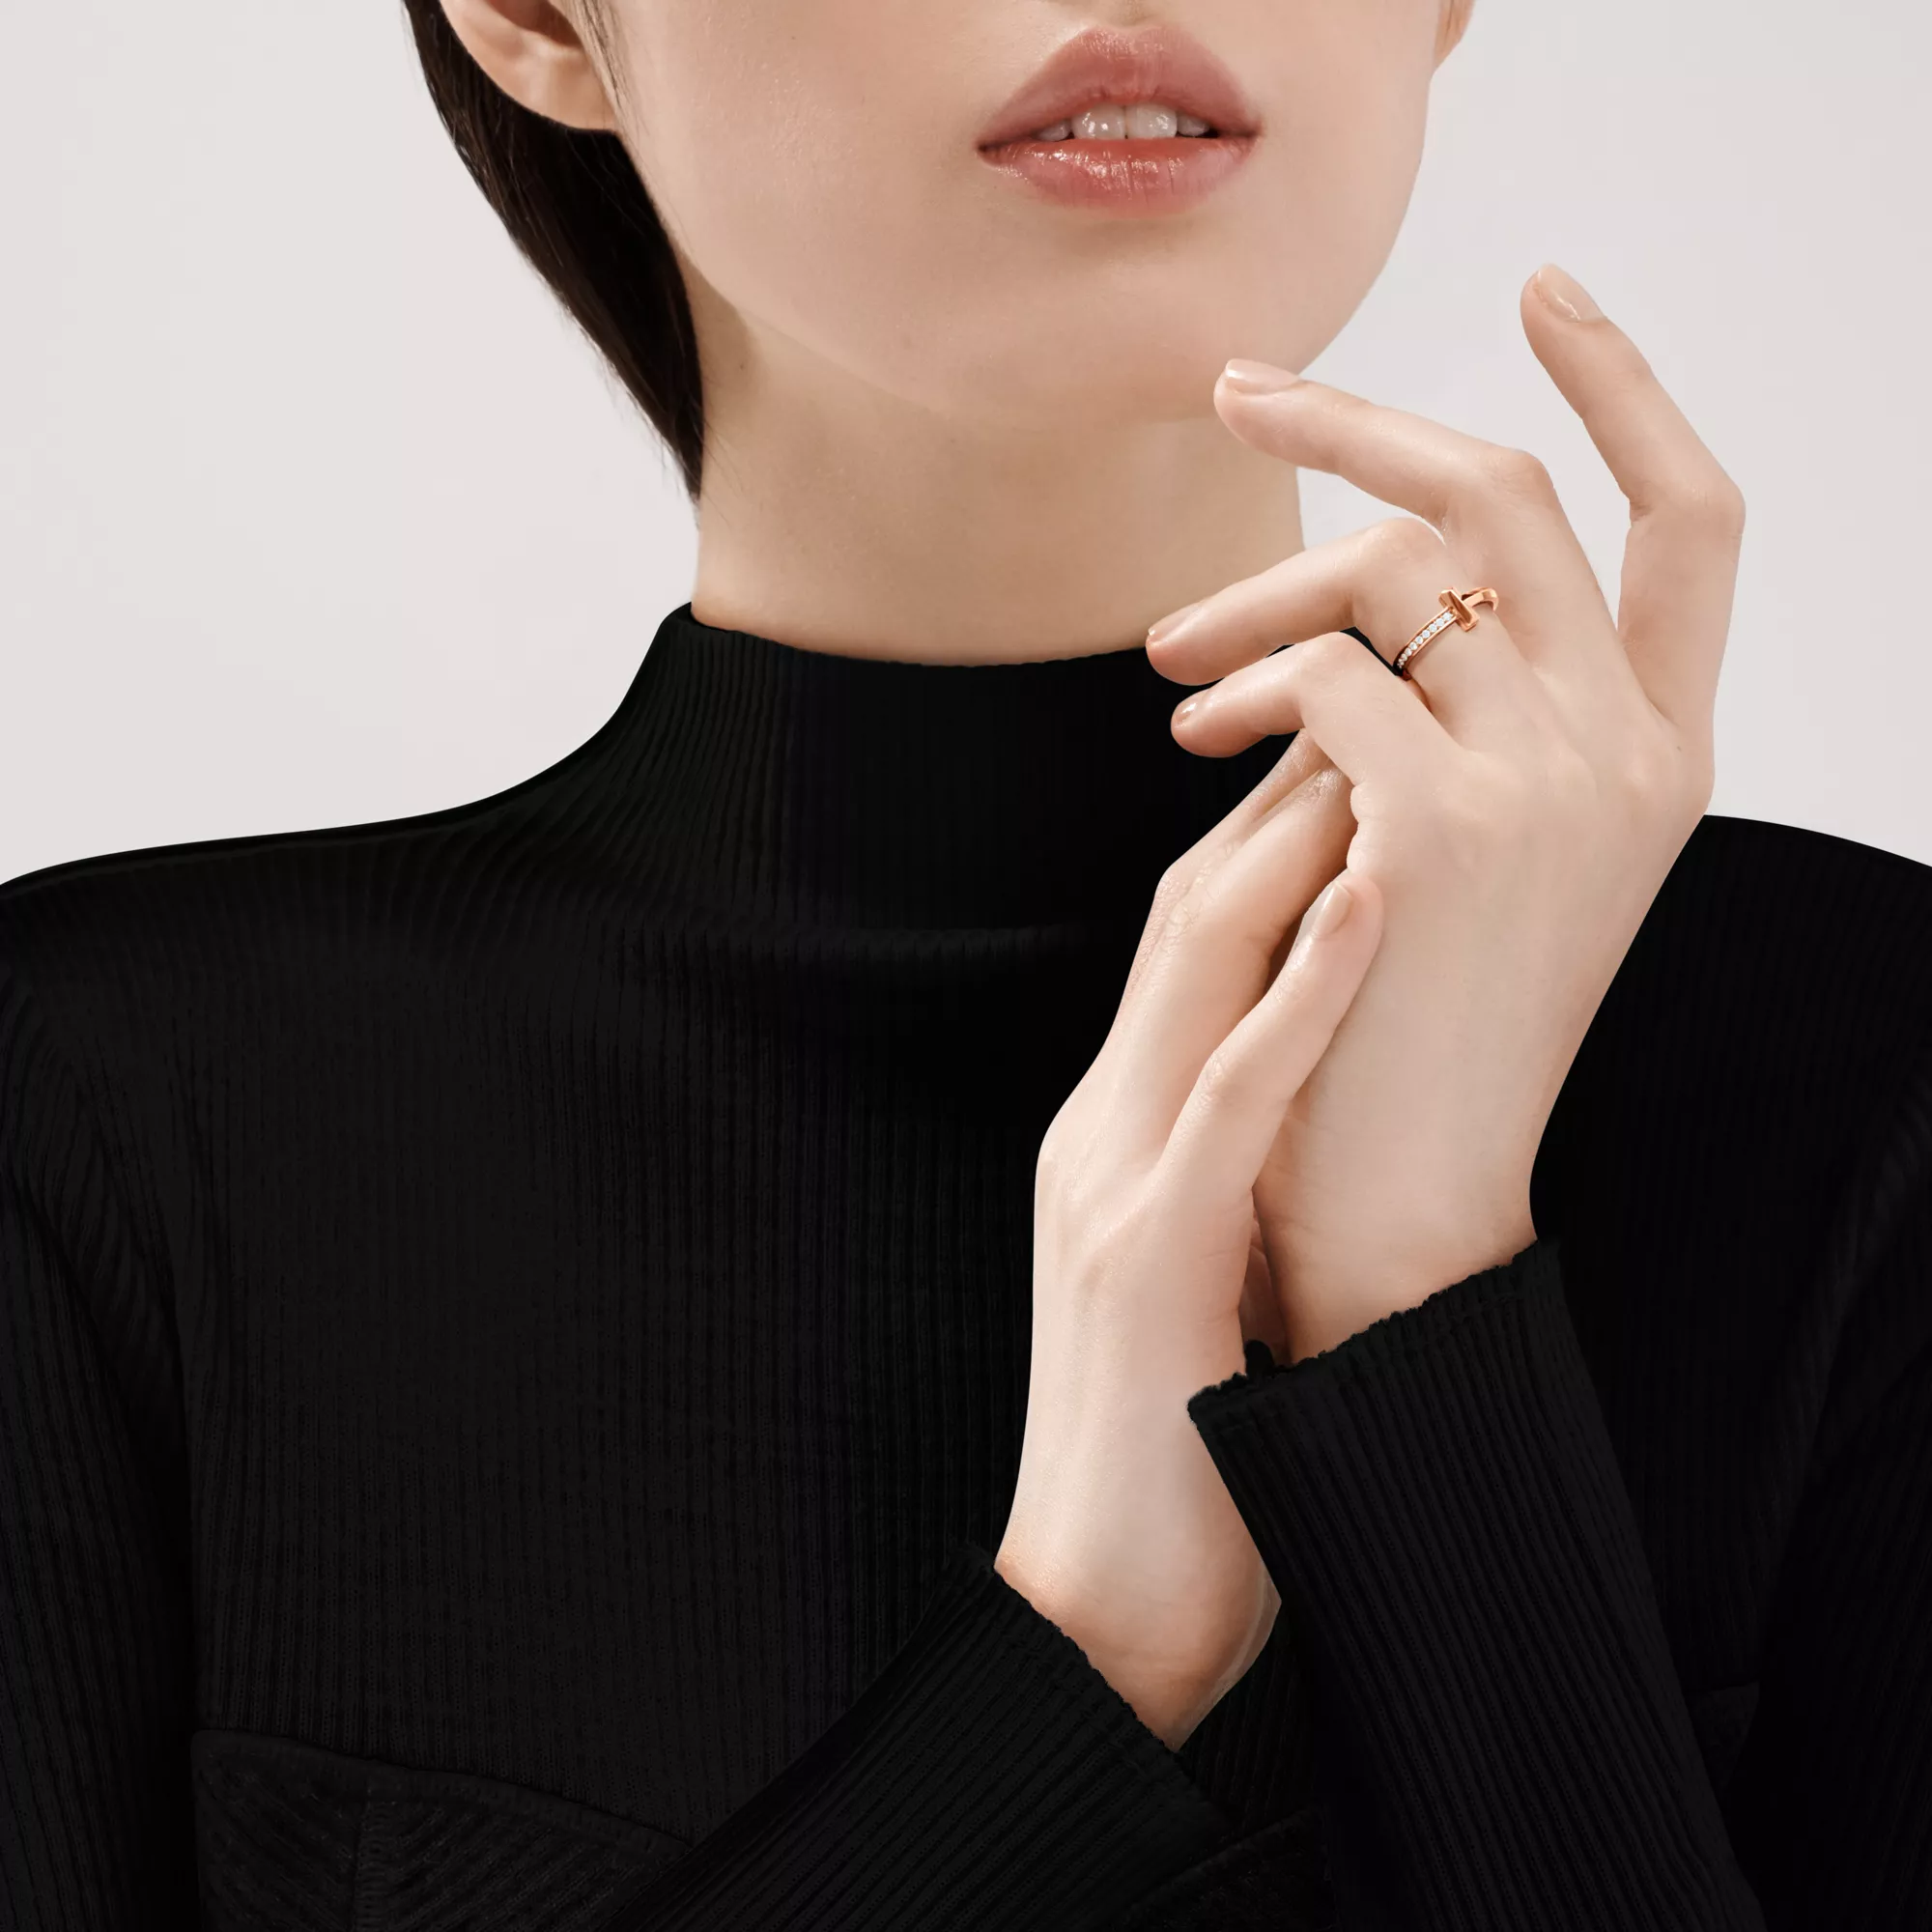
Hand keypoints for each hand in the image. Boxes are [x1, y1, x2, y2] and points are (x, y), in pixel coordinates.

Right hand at [996, 747, 1380, 1749]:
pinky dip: (1306, 983)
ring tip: (1377, 740)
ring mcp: (1112, 1186)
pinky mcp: (1151, 1258)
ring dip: (1290, 843)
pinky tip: (1370, 893)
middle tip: (1372, 690)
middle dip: (1277, 793)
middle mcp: (1098, 1134)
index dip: (1266, 829)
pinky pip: (1236, 1088)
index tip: (1353, 745)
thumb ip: (1212, 1167)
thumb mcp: (1187, 1272)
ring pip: (1196, 965)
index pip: (1185, 947)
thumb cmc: (1169, 1453)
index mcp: (1110, 1137)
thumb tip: (1293, 1086)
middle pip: (1184, 916)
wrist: (1096, 1606)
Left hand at [1144, 264, 1745, 1363]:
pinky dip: (1249, 682)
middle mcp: (1637, 748)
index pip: (1693, 518)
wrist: (1399, 1201)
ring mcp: (1556, 783)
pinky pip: (1327, 665)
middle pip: (1510, 494)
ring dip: (1255, 590)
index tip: (1545, 289)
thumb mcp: (1478, 852)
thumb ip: (1455, 718)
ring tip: (1170, 666)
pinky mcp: (1449, 827)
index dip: (1629, 385)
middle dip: (1358, 423)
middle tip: (1232, 392)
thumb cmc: (1413, 1026)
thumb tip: (1347, 589)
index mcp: (1663, 748)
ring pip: (1397, 565)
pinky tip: (1199, 746)